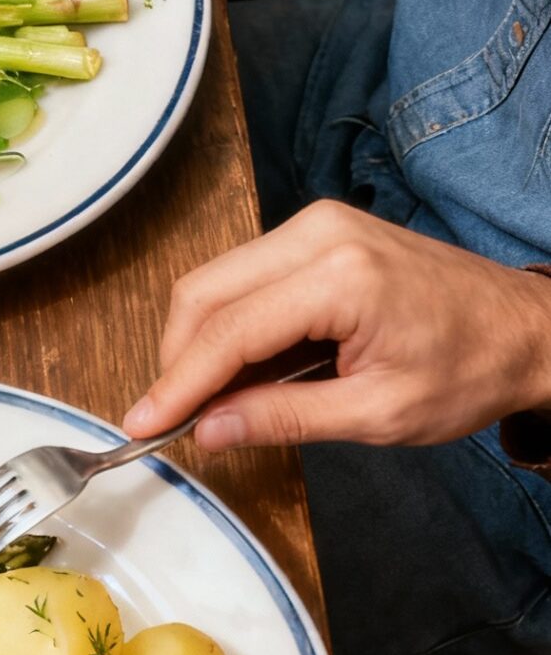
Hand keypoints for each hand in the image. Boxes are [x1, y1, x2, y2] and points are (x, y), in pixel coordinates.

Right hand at [122, 202, 550, 454]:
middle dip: (178, 359)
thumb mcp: (380, 413)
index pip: (230, 330)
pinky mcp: (318, 231)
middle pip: (206, 291)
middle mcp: (320, 233)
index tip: (141, 425)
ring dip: (201, 342)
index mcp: (341, 276)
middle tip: (170, 420)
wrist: (524, 328)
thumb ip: (285, 419)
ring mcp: (317, 224)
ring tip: (210, 402)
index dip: (178, 383)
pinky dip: (230, 324)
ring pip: (218, 280)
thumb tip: (207, 431)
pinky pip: (247, 275)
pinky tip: (242, 370)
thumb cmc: (468, 370)